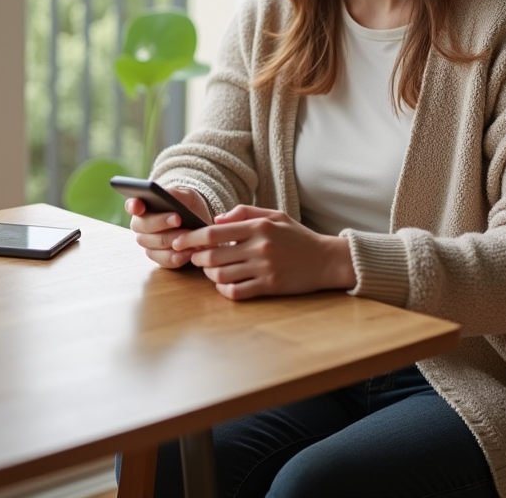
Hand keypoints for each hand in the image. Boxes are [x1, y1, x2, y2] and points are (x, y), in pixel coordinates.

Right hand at [125, 186, 212, 268]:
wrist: (201, 225)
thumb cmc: (189, 207)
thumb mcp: (187, 196)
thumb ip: (175, 194)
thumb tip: (166, 195)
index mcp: (143, 206)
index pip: (132, 205)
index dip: (133, 206)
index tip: (139, 206)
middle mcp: (141, 226)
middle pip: (143, 226)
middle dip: (161, 222)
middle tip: (177, 219)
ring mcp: (148, 243)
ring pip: (155, 244)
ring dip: (172, 240)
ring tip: (188, 235)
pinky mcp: (159, 257)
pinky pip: (164, 259)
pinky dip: (178, 256)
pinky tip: (189, 251)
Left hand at [172, 205, 356, 299]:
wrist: (327, 260)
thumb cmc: (298, 237)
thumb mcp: (274, 215)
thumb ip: (245, 213)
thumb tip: (217, 219)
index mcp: (258, 227)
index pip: (214, 232)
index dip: (191, 238)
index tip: (178, 241)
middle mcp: (259, 247)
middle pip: (213, 256)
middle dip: (197, 258)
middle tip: (196, 258)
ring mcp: (264, 268)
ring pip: (221, 275)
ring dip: (209, 275)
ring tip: (211, 270)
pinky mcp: (270, 286)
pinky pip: (236, 291)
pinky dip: (224, 289)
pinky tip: (225, 284)